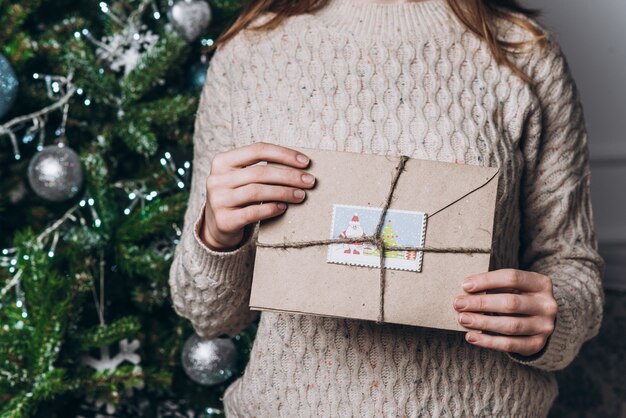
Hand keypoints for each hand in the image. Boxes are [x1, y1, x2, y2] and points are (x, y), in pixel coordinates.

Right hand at [200, 142, 315, 250]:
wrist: (218, 225)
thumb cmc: (239, 196)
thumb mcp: (243, 178)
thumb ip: (263, 170)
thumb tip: (301, 168)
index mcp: (223, 161)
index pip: (257, 150)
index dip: (284, 154)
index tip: (306, 162)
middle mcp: (216, 179)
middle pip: (259, 172)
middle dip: (289, 176)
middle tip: (309, 181)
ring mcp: (218, 200)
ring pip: (257, 191)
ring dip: (284, 192)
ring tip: (301, 195)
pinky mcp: (224, 220)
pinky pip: (252, 212)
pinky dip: (271, 209)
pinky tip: (283, 207)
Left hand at [453, 269, 557, 355]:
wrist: (540, 320)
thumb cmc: (518, 296)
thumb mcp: (513, 286)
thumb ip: (494, 285)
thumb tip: (466, 288)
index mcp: (541, 283)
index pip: (512, 277)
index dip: (487, 281)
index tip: (465, 285)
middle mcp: (547, 305)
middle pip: (511, 303)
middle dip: (481, 303)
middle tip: (458, 304)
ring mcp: (544, 326)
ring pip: (511, 325)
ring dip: (483, 323)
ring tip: (462, 319)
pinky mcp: (537, 344)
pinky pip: (510, 345)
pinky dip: (488, 342)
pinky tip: (471, 337)